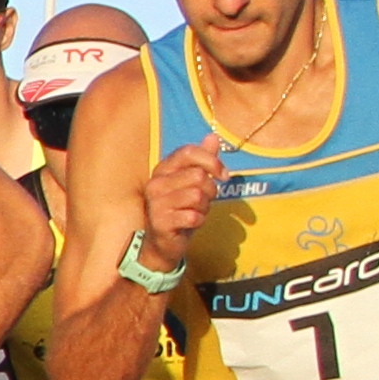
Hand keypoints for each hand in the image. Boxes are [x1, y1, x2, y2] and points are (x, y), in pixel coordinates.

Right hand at [136, 137, 225, 279]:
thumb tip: (213, 137)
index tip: (223, 175)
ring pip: (197, 196)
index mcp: (162, 169)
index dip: (211, 161)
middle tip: (204, 201)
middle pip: (198, 176)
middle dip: (210, 190)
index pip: (188, 152)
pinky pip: (194, 216)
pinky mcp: (161, 222)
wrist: (163, 242)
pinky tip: (190, 223)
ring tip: (196, 212)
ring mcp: (156, 203)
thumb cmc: (181, 208)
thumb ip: (202, 160)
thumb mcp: (192, 182)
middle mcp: (155, 183)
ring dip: (204, 207)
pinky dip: (198, 221)